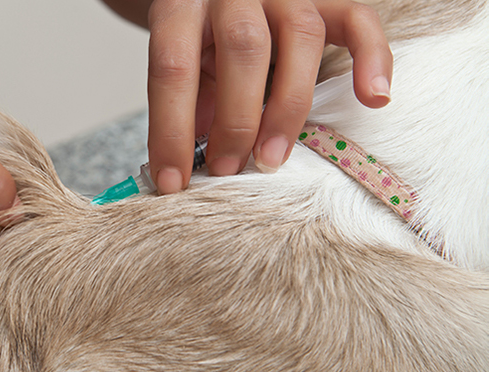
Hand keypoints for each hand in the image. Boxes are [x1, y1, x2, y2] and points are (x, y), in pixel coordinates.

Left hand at [107, 0, 391, 192]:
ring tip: (271, 160)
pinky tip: (373, 99)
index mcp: (182, 5)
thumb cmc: (200, 36)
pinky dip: (373, 59)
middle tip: (227, 170)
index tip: (173, 182)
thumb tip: (186, 166)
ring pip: (301, 36)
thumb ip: (186, 100)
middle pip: (243, 48)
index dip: (170, 130)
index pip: (173, 68)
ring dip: (287, 108)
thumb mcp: (181, 61)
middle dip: (235, 122)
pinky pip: (359, 19)